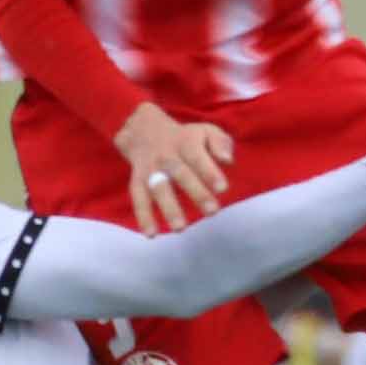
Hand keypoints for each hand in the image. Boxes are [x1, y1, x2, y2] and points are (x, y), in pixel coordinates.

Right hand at [116, 102, 234, 231]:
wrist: (143, 130)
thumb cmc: (184, 138)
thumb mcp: (205, 131)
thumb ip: (220, 143)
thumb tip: (227, 160)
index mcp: (185, 142)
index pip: (197, 157)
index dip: (209, 172)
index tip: (222, 188)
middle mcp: (166, 156)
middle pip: (180, 174)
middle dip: (196, 193)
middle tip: (212, 211)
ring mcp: (150, 169)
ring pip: (158, 188)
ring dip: (168, 208)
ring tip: (181, 228)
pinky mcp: (137, 181)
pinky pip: (138, 199)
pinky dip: (143, 216)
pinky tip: (151, 234)